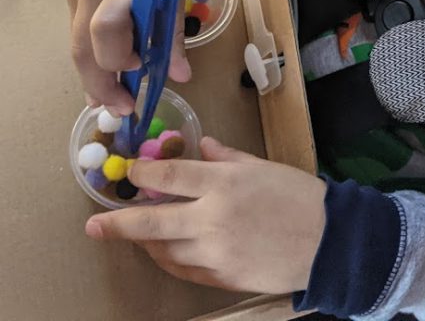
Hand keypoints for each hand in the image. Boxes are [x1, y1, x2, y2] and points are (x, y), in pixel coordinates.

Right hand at [67, 0, 191, 113]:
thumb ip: (173, 32)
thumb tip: (180, 76)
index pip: (107, 28)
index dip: (119, 57)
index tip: (140, 69)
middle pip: (83, 47)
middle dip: (100, 84)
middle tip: (121, 108)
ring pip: (76, 42)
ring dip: (93, 74)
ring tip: (112, 99)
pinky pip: (79, 28)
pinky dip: (92, 52)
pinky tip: (106, 68)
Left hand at [85, 137, 325, 293]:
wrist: (330, 241)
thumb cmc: (300, 197)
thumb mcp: (264, 167)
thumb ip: (227, 158)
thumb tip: (200, 147)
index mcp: (224, 183)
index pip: (169, 177)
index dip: (142, 174)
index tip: (130, 173)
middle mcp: (212, 218)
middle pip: (151, 222)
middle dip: (118, 223)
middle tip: (94, 225)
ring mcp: (215, 251)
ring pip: (164, 250)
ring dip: (146, 243)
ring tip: (135, 237)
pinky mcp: (222, 277)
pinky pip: (184, 270)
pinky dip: (170, 260)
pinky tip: (165, 253)